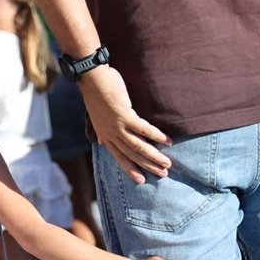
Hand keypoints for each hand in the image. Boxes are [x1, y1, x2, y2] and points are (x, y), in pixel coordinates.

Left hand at [79, 66, 171, 184]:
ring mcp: (117, 126)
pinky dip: (156, 136)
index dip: (130, 170)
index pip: (119, 158)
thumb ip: (102, 131)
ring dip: (154, 156)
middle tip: (163, 174)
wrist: (91, 78)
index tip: (141, 181)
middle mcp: (110, 134)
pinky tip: (167, 141)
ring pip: (138, 146)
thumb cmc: (97, 94)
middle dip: (148, 166)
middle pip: (131, 155)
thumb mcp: (96, 118)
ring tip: (167, 163)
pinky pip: (143, 129)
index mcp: (105, 136)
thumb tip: (103, 142)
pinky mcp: (124, 115)